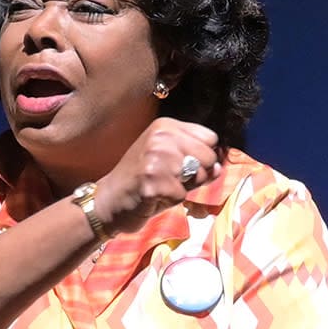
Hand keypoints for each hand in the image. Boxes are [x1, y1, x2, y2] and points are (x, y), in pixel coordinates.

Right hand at [92, 118, 219, 232]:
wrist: (108, 200)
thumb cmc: (140, 181)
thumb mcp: (168, 161)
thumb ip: (196, 160)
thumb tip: (219, 167)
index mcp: (165, 126)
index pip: (210, 138)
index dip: (203, 156)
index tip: (183, 165)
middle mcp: (161, 137)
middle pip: (208, 156)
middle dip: (196, 174)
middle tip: (169, 179)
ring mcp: (156, 157)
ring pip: (198, 176)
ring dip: (183, 188)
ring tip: (160, 186)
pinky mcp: (153, 180)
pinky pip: (182, 195)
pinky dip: (171, 201)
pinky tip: (153, 197)